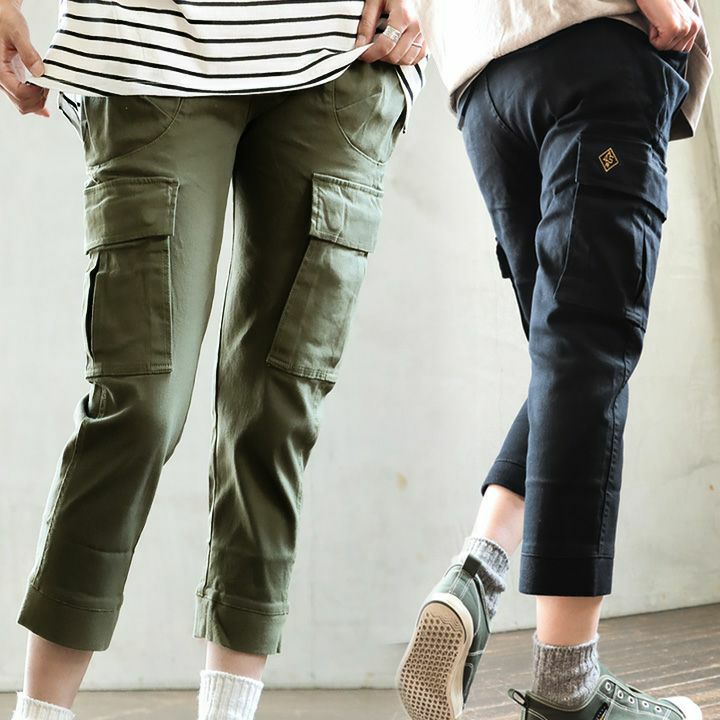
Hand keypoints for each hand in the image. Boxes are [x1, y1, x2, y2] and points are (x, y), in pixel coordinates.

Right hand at [0, 0, 48, 115]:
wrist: (0, 15)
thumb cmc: (4, 19)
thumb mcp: (17, 32)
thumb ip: (29, 53)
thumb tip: (40, 72)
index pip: (19, 93)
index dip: (36, 93)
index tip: (46, 84)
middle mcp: (0, 78)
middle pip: (21, 104)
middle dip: (38, 99)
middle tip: (49, 85)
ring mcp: (7, 80)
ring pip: (22, 104)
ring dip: (38, 101)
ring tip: (47, 87)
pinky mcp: (13, 79)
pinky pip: (22, 98)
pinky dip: (34, 102)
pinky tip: (44, 104)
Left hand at [355, 0, 427, 64]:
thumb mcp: (377, 0)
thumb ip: (368, 22)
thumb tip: (361, 44)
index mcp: (403, 15)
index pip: (385, 45)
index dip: (371, 53)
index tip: (363, 54)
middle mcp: (417, 26)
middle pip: (395, 55)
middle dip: (380, 57)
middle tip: (372, 50)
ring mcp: (425, 33)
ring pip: (407, 60)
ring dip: (392, 59)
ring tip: (384, 49)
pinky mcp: (429, 37)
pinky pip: (418, 57)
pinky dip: (406, 58)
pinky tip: (398, 50)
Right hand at [636, 0, 700, 51]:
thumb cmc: (660, 6)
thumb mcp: (675, 21)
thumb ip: (679, 35)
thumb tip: (671, 54)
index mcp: (696, 26)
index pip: (682, 50)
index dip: (669, 45)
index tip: (665, 30)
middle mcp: (693, 27)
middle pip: (673, 51)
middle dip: (662, 41)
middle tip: (661, 24)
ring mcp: (684, 28)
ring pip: (665, 49)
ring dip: (657, 38)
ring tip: (659, 22)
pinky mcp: (673, 29)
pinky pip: (659, 45)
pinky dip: (652, 36)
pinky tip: (656, 22)